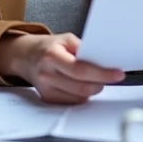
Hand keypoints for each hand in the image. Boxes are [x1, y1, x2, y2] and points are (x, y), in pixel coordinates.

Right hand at [0, 33, 124, 103]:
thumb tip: (102, 60)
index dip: (102, 74)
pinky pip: (73, 102)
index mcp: (52, 56)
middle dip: (101, 83)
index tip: (118, 74)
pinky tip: (81, 85)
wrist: (25, 56)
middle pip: (82, 87)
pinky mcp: (48, 98)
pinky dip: (82, 95)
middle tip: (109, 76)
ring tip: (94, 78)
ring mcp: (47, 89)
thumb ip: (83, 48)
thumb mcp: (66, 39)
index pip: (81, 70)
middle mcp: (47, 74)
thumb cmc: (48, 47)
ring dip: (92, 89)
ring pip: (80, 97)